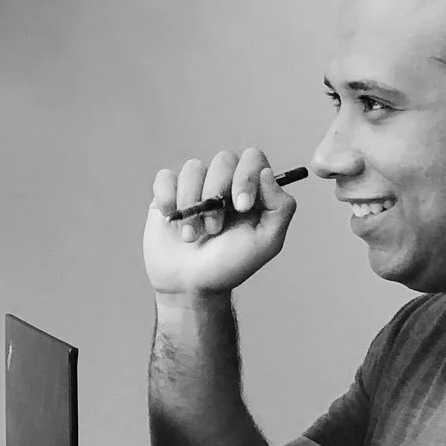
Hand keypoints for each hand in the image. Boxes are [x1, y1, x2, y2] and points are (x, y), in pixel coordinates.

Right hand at [143, 148, 297, 300]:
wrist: (189, 286)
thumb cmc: (229, 265)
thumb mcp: (267, 242)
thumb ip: (280, 207)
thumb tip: (266, 173)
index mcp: (251, 190)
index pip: (253, 159)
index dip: (247, 177)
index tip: (240, 207)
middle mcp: (223, 184)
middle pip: (224, 159)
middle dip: (217, 194)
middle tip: (215, 229)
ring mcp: (194, 187)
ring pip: (193, 168)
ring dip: (192, 204)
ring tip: (191, 236)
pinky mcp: (167, 194)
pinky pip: (165, 177)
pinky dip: (168, 198)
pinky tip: (171, 220)